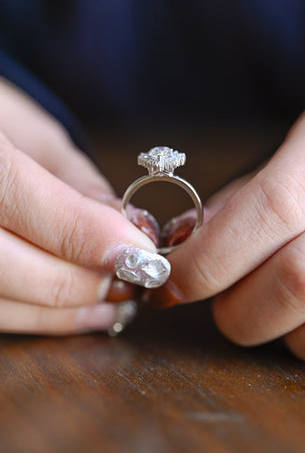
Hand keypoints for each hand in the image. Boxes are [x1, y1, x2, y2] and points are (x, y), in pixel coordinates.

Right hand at [0, 78, 168, 334]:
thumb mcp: (34, 134)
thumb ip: (76, 183)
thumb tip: (127, 230)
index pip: (22, 200)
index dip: (88, 235)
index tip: (142, 252)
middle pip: (2, 266)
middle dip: (77, 282)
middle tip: (131, 277)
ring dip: (60, 313)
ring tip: (112, 305)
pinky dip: (33, 318)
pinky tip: (73, 313)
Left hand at [150, 101, 304, 364]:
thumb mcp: (289, 159)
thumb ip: (238, 201)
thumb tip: (182, 241)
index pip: (271, 207)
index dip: (211, 255)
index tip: (171, 281)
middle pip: (297, 280)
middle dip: (235, 307)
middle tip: (218, 295)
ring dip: (272, 326)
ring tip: (270, 295)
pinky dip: (304, 339)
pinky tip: (304, 308)